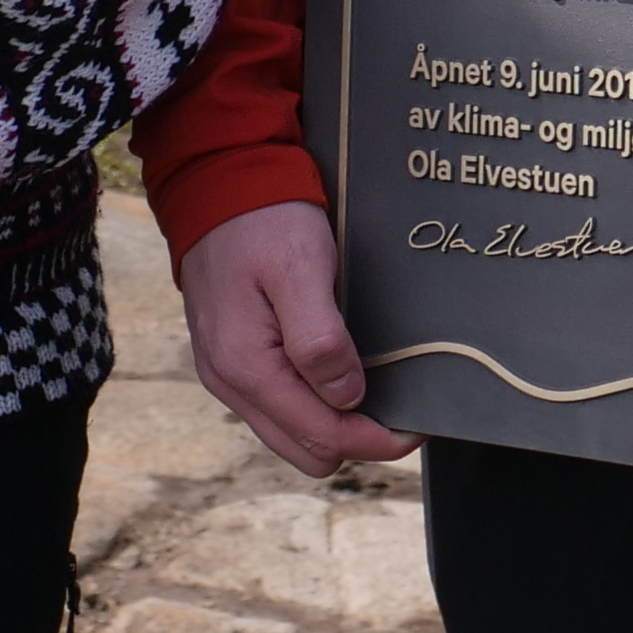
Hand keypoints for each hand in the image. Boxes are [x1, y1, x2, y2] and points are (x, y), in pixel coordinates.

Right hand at [177, 203, 415, 475]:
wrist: (216, 181)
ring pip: (291, 435)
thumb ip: (319, 340)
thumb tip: (348, 397)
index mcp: (246, 367)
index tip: (415, 424)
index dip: (376, 441)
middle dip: (356, 439)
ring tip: (370, 389)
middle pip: (307, 452)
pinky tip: (333, 373)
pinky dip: (310, 404)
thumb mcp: (301, 269)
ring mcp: (225, 374)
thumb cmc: (264, 220)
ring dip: (333, 424)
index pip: (322, 437)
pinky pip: (276, 409)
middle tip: (396, 406)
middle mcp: (228, 382)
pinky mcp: (229, 361)